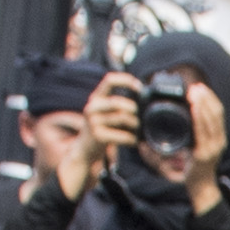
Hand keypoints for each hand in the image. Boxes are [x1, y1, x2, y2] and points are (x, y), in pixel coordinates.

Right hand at [57, 75, 135, 198]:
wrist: (85, 149)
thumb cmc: (103, 129)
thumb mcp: (106, 112)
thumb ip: (118, 104)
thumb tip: (144, 96)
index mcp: (96, 98)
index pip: (109, 80)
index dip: (126, 81)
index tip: (140, 88)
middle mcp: (92, 107)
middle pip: (119, 102)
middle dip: (133, 110)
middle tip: (137, 119)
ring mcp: (93, 121)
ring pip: (124, 118)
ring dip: (135, 126)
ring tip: (135, 131)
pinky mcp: (98, 136)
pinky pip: (124, 136)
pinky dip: (132, 139)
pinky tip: (131, 141)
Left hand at [183, 83, 227, 211]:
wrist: (200, 186)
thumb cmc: (197, 165)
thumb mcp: (198, 145)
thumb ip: (196, 133)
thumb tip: (184, 117)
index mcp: (219, 137)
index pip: (219, 113)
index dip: (211, 99)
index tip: (200, 87)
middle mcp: (220, 140)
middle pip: (216, 114)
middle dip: (206, 98)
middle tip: (195, 86)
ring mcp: (213, 147)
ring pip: (211, 120)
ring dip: (202, 104)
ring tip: (194, 92)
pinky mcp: (204, 153)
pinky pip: (202, 132)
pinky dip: (199, 118)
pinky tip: (194, 108)